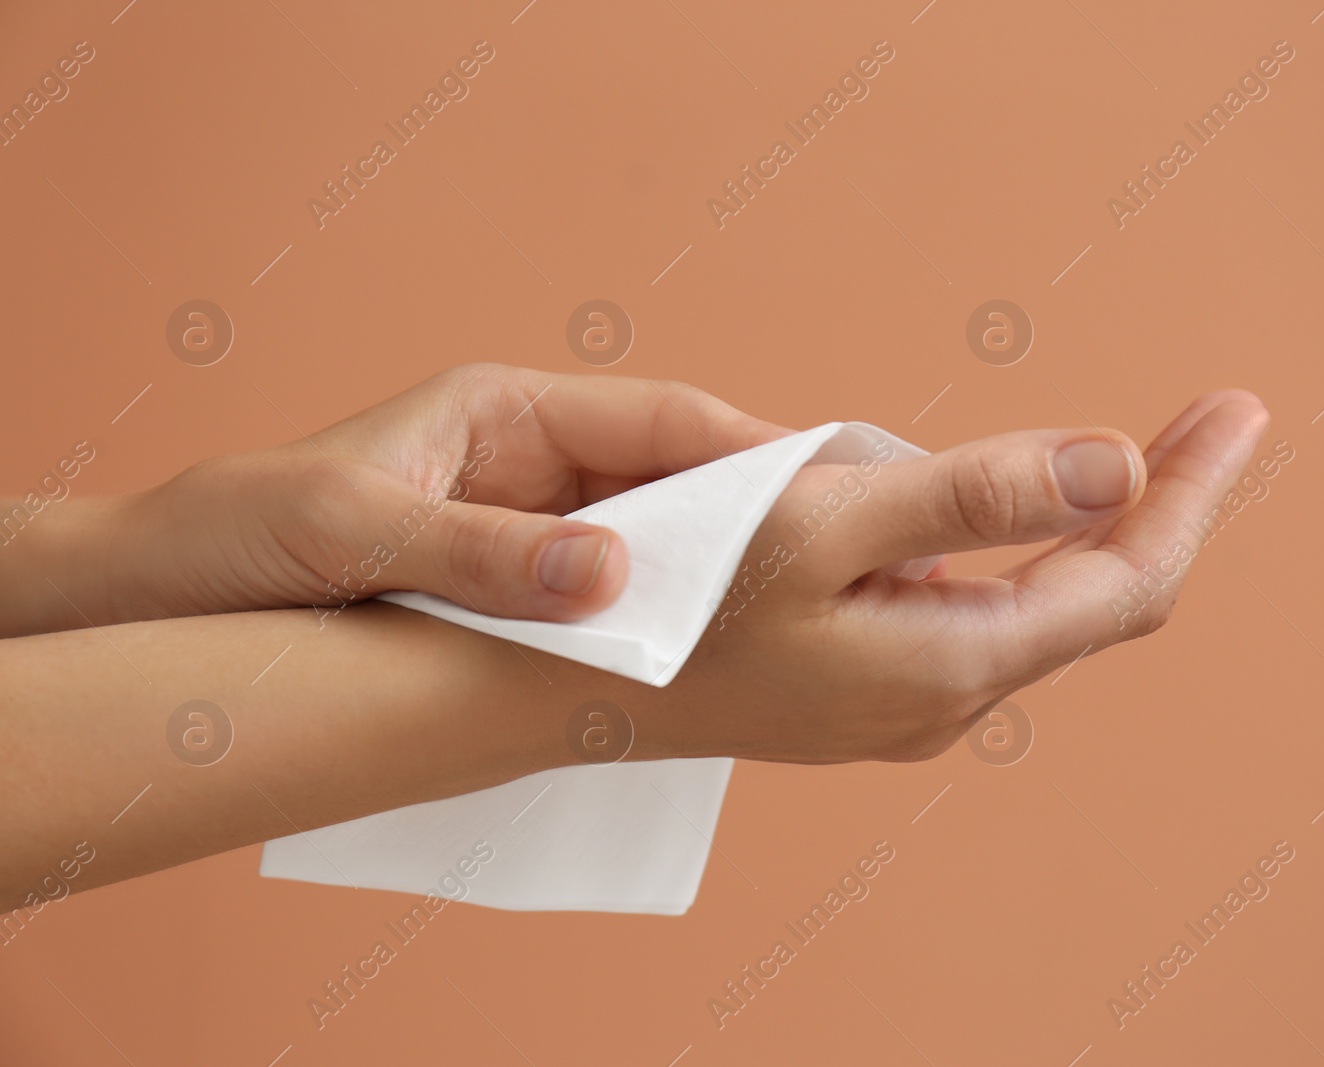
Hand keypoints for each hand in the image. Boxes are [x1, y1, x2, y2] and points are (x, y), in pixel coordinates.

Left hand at [19, 365, 790, 634]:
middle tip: (847, 566)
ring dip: (714, 585)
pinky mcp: (515, 594)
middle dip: (757, 522)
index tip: (835, 488)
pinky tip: (697, 668)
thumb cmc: (241, 532)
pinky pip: (609, 607)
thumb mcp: (353, 530)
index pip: (662, 420)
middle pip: (676, 483)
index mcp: (508, 412)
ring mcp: (530, 532)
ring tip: (794, 627)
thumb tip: (613, 578)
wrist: (160, 593)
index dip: (754, 453)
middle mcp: (533, 465)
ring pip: (653, 549)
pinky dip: (655, 631)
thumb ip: (481, 553)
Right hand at [614, 390, 1268, 764]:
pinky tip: (1002, 511)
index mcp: (959, 658)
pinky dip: (1017, 550)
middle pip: (1098, 597)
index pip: (1129, 580)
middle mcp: (952, 694)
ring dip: (1088, 528)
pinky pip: (976, 610)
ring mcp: (911, 699)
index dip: (1194, 493)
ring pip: (1038, 605)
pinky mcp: (873, 684)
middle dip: (1163, 504)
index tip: (1240, 412)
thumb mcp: (826, 522)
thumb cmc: (685, 600)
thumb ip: (975, 496)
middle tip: (1212, 419)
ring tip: (1138, 452)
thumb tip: (1115, 466)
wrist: (582, 688)